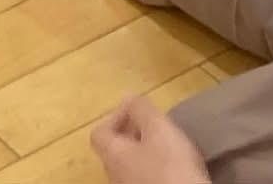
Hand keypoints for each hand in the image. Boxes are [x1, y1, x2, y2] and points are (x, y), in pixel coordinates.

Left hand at [92, 97, 209, 183]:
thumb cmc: (170, 166)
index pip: (99, 132)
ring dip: (144, 149)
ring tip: (166, 143)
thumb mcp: (159, 129)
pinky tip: (173, 166)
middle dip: (132, 132)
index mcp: (113, 155)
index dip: (116, 116)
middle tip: (155, 124)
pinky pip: (142, 177)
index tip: (138, 109)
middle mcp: (114, 175)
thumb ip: (141, 110)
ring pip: (129, 165)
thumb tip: (127, 96)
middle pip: (114, 149)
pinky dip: (152, 166)